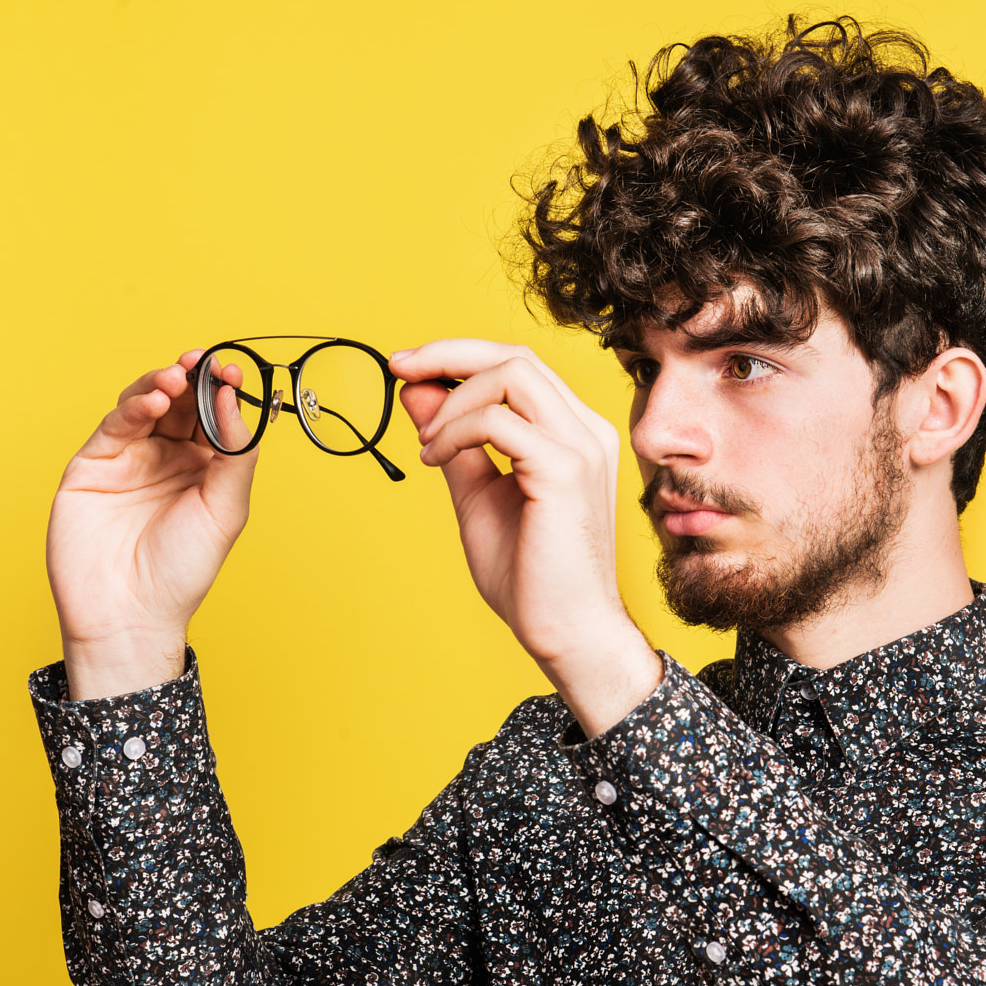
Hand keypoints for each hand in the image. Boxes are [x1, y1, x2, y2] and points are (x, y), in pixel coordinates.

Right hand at [47, 351, 259, 698]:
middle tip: (201, 363)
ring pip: (145, 406)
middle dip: (190, 379)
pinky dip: (134, 407)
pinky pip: (115, 426)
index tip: (230, 370)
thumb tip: (232, 397)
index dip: (220, 389)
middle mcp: (166, 458)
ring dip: (161, 386)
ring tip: (176, 378)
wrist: (129, 614)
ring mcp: (128, 459)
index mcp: (203, 468)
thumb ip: (235, 452)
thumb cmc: (182, 572)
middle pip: (179, 402)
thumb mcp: (225, 510)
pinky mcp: (93, 464)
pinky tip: (153, 401)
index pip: (212, 415)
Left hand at [391, 340, 661, 736]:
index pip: (518, 366)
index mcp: (573, 433)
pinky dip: (455, 432)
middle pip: (516, 355)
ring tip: (427, 445)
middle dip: (448, 353)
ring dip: (453, 398)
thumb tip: (419, 390)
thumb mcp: (477, 494)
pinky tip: (437, 460)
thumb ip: (452, 440)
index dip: (458, 355)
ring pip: (512, 373)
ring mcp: (582, 447)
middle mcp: (586, 431)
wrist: (566, 632)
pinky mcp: (565, 471)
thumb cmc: (530, 576)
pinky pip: (498, 421)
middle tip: (399, 368)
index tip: (406, 366)